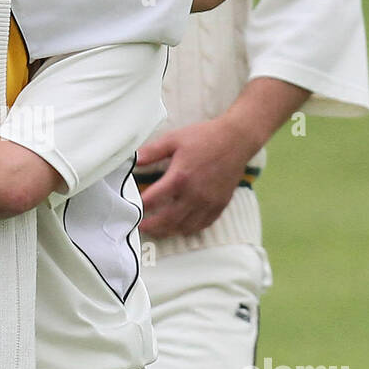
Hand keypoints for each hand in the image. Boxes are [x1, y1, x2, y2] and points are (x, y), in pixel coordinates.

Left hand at [136, 117, 252, 238]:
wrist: (236, 140)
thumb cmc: (205, 137)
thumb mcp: (174, 139)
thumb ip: (152, 151)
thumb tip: (134, 160)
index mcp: (180, 177)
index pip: (152, 200)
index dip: (139, 207)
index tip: (131, 209)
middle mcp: (194, 194)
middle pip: (167, 220)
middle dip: (151, 226)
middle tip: (141, 227)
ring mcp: (208, 202)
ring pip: (185, 227)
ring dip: (169, 231)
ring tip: (158, 230)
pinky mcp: (220, 205)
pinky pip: (203, 225)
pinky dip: (189, 229)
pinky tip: (181, 227)